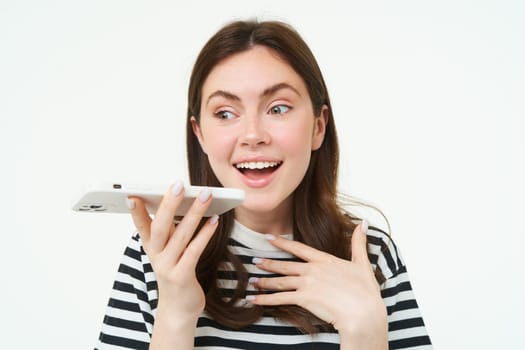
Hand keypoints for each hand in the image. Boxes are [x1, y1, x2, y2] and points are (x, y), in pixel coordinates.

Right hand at [127, 181, 218, 323]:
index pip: (141, 225)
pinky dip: (205, 234)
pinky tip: (214, 220)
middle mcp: (156, 256)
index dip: (136, 211)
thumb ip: (171, 230)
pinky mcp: (182, 276)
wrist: (178, 310)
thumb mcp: (168, 251)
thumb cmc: (176, 273)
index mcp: (151, 247)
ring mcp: (167, 267)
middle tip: (179, 184)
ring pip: (180, 235)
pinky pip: (194, 251)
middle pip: (160, 226)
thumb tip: (182, 201)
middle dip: (169, 204)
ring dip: (195, 213)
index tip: (131, 195)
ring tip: (205, 195)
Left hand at [247, 222, 387, 347]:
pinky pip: (280, 298)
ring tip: (252, 281)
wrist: (363, 312)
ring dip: (264, 281)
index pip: (299, 248)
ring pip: (280, 281)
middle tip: (255, 261)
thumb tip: (363, 224)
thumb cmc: (365, 292)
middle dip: (269, 263)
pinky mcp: (304, 299)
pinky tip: (254, 300)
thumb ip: (358, 243)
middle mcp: (313, 270)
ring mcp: (307, 284)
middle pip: (285, 265)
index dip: (283, 243)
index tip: (269, 238)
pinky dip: (265, 300)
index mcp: (325, 260)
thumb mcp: (362, 263)